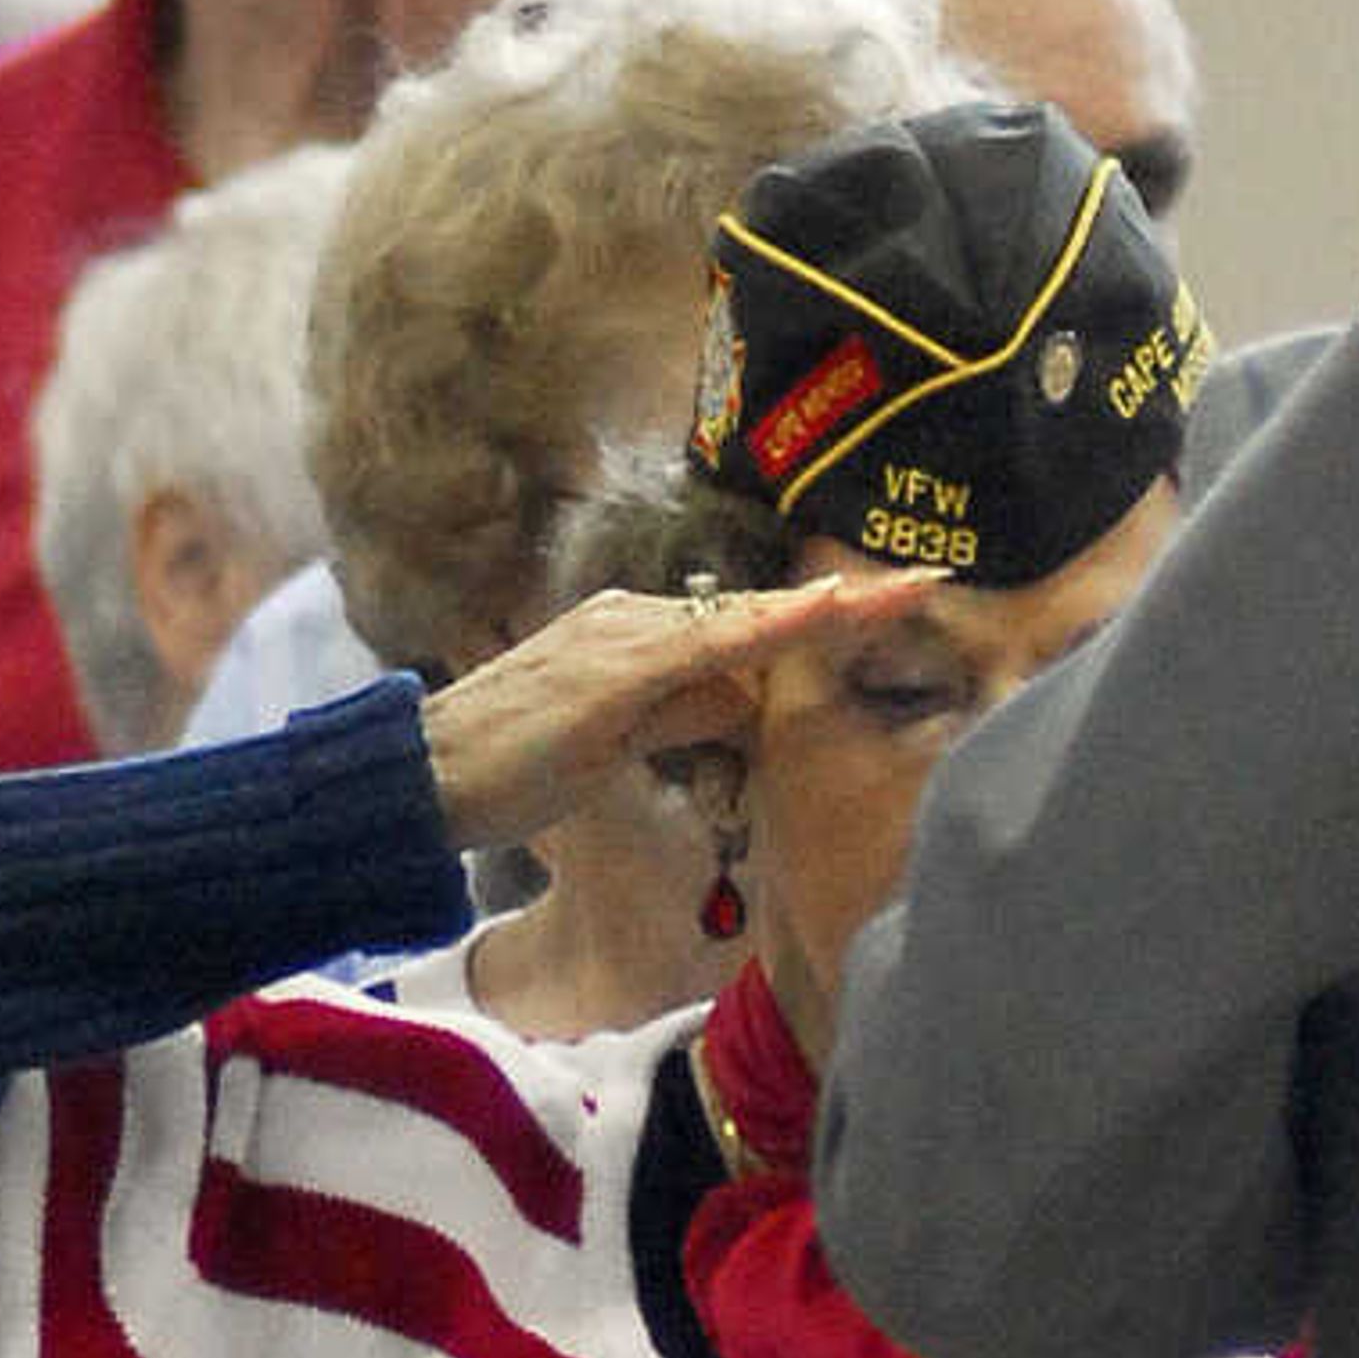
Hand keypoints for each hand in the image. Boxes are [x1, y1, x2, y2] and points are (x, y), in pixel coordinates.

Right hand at [420, 571, 936, 852]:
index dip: (825, 617)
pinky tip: (820, 616)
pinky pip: (705, 644)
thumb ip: (681, 716)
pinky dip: (768, 628)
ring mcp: (622, 637)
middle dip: (851, 599)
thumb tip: (744, 703)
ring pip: (744, 619)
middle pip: (762, 609)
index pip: (751, 627)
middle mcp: (635, 620)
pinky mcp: (610, 669)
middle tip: (934, 578)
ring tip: (908, 589)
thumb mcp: (620, 745)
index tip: (899, 603)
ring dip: (828, 607)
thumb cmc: (513, 770)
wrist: (423, 779)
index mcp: (640, 639)